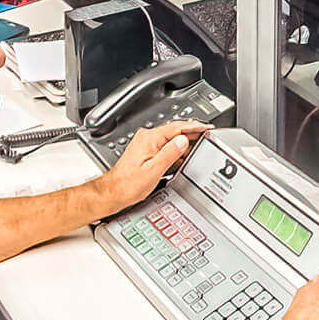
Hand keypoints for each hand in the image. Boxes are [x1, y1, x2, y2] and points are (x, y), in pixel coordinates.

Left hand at [88, 121, 210, 214]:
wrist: (113, 192)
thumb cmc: (128, 184)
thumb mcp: (154, 170)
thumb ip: (170, 153)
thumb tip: (183, 141)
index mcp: (149, 139)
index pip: (176, 127)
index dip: (193, 127)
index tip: (205, 127)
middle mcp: (146, 138)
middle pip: (173, 131)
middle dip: (190, 133)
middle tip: (205, 136)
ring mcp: (145, 144)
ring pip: (169, 138)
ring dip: (183, 142)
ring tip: (196, 146)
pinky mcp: (145, 151)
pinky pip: (164, 145)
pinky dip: (174, 149)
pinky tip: (180, 156)